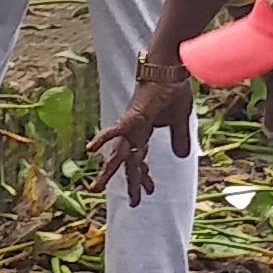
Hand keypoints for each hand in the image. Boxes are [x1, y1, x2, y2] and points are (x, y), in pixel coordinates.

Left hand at [94, 69, 196, 204]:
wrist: (170, 68)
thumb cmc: (172, 89)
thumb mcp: (180, 120)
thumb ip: (179, 138)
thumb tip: (181, 157)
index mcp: (143, 133)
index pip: (140, 159)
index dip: (143, 176)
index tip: (149, 192)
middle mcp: (134, 132)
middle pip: (129, 162)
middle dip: (130, 182)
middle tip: (131, 203)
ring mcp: (131, 125)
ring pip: (118, 153)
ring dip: (107, 171)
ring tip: (94, 188)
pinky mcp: (132, 116)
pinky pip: (116, 130)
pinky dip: (103, 139)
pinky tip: (90, 149)